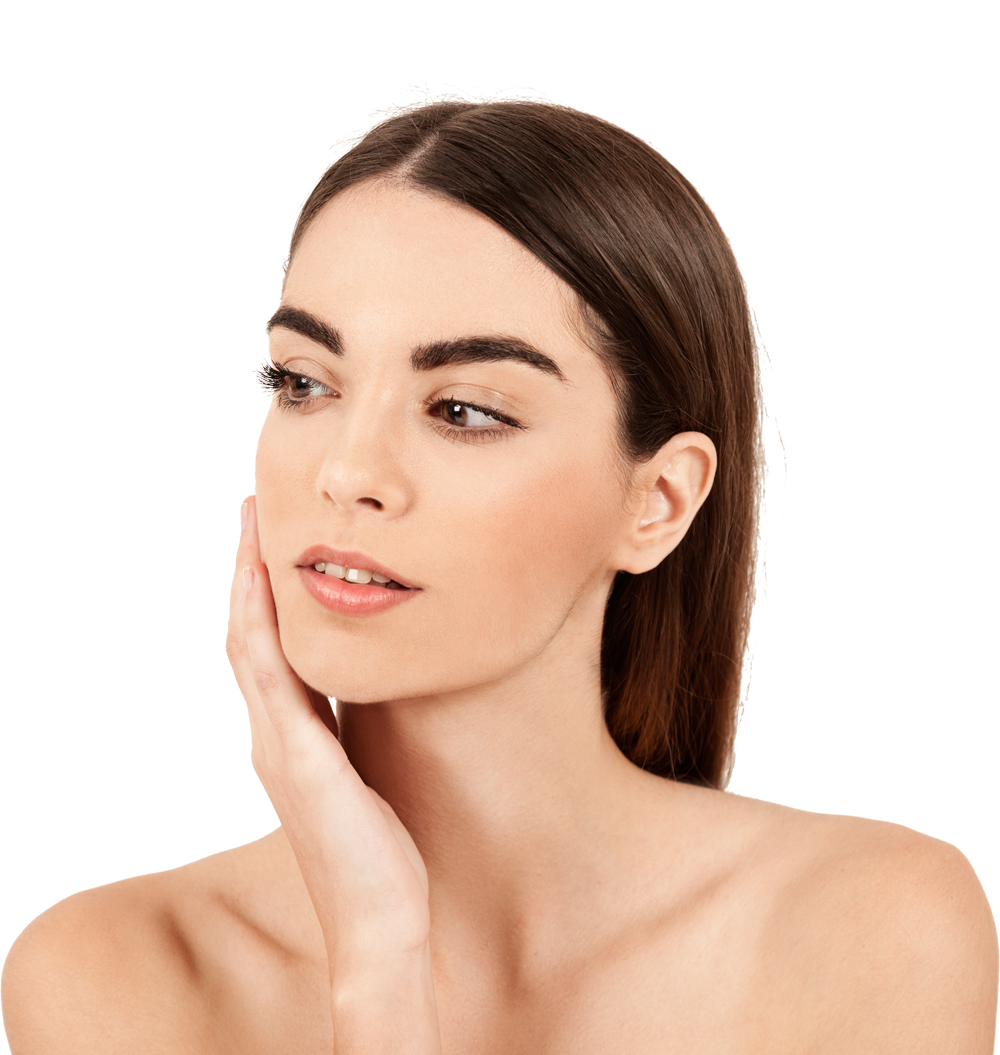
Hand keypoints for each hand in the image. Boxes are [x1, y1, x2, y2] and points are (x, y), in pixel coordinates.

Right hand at [225, 495, 432, 971]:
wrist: (380, 921)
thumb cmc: (381, 853)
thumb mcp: (367, 773)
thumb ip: (356, 732)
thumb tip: (376, 685)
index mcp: (294, 734)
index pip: (267, 647)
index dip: (261, 590)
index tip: (264, 537)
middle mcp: (276, 733)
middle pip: (247, 632)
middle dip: (244, 567)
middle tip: (245, 507)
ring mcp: (280, 744)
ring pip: (249, 643)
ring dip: (245, 579)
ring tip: (246, 523)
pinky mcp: (298, 758)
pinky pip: (272, 677)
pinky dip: (260, 625)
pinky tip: (260, 582)